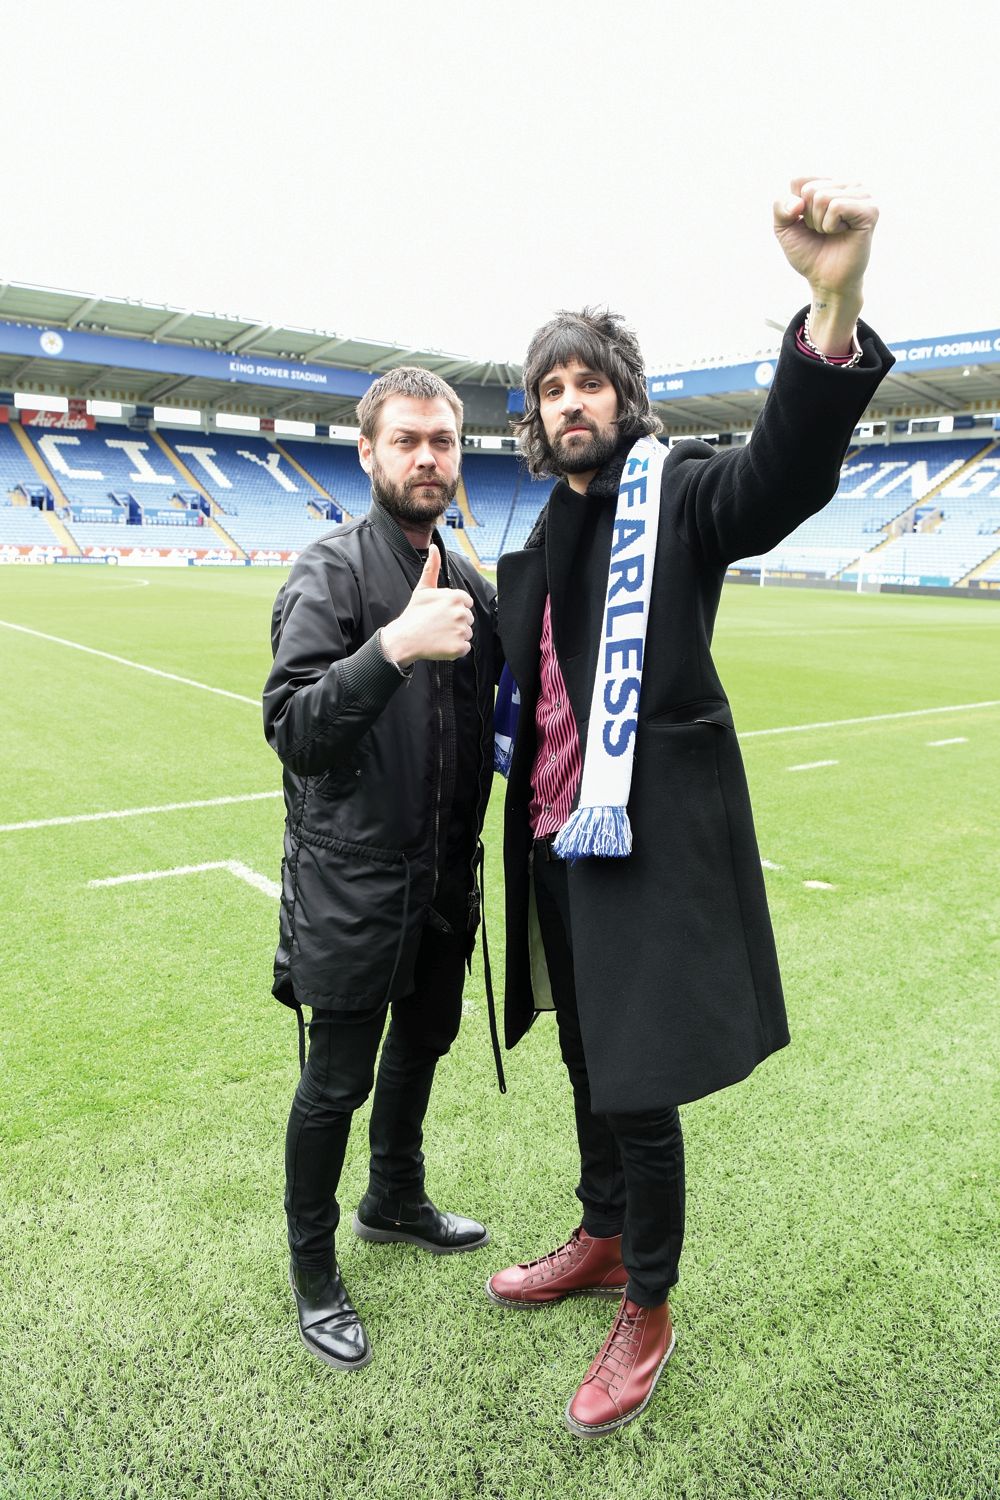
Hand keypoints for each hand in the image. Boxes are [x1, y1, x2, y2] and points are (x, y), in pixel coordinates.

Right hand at [380, 546, 474, 666]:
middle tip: (438, 624)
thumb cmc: (414, 614)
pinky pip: (465, 648)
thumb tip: (434, 547)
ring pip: (467, 633)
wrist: (404, 639)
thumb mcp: (423, 588)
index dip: (453, 608)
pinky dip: (455, 649)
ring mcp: (461, 630)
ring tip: (439, 634)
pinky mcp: (460, 647)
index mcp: (456, 597)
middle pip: (467, 618)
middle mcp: (461, 612)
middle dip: (455, 622)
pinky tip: (441, 644)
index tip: (440, 612)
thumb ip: (432, 567)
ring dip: (456, 635)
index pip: (466, 603)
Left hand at [774, 177, 877, 353]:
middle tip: (822, 231)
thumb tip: (798, 202)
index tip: (807, 224)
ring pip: (822, 197)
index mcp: (830, 183)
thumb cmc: (809, 252)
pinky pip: (837, 206)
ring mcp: (862, 195)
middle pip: (810, 189)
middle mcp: (848, 184)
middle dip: (808, 217)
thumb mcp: (784, 228)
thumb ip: (780, 207)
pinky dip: (831, 225)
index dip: (795, 208)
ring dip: (819, 223)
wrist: (826, 280)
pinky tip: (842, 232)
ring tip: (832, 232)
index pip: (799, 180)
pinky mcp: (870, 209)